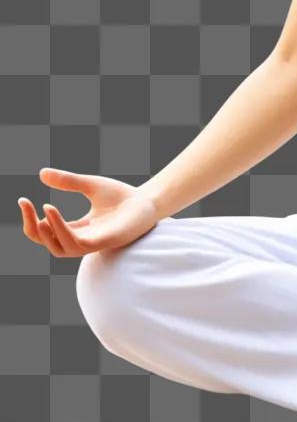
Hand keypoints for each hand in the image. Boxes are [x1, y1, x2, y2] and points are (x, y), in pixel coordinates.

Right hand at [18, 167, 160, 257]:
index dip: (31, 218)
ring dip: (47, 231)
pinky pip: (76, 244)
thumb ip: (68, 181)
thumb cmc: (122, 197)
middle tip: (26, 205)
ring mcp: (91, 243)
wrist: (149, 201)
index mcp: (75, 229)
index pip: (45, 231)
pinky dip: (62, 230)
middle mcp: (80, 239)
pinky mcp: (103, 242)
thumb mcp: (91, 185)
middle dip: (32, 226)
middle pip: (46, 242)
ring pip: (58, 248)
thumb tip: (41, 173)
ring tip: (44, 208)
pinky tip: (54, 213)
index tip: (23, 199)